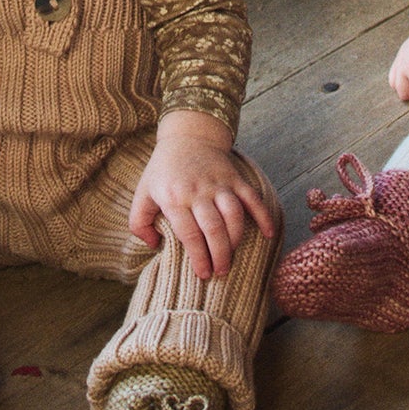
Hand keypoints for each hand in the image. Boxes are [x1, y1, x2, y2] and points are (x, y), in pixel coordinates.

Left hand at [128, 110, 275, 281]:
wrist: (187, 136)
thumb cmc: (163, 171)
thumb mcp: (143, 193)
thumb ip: (139, 222)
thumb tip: (154, 245)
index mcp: (174, 198)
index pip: (188, 233)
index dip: (198, 256)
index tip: (203, 273)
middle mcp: (198, 191)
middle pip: (213, 228)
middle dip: (219, 254)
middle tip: (220, 271)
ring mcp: (218, 183)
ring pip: (233, 214)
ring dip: (236, 239)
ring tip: (233, 257)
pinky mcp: (234, 178)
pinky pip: (252, 197)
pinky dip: (263, 215)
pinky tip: (268, 233)